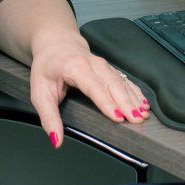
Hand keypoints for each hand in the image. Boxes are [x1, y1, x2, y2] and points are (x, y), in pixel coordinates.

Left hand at [27, 34, 149, 146]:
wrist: (56, 43)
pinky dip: (136, 93)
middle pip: (112, 84)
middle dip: (126, 103)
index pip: (93, 86)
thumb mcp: (40, 93)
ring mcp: (104, 65)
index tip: (117, 116)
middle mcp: (93, 64)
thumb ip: (48, 117)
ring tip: (143, 115)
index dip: (106, 102)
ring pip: (122, 82)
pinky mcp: (110, 69)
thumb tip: (56, 140)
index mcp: (75, 67)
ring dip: (134, 99)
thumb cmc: (47, 68)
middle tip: (136, 120)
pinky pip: (125, 81)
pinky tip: (144, 104)